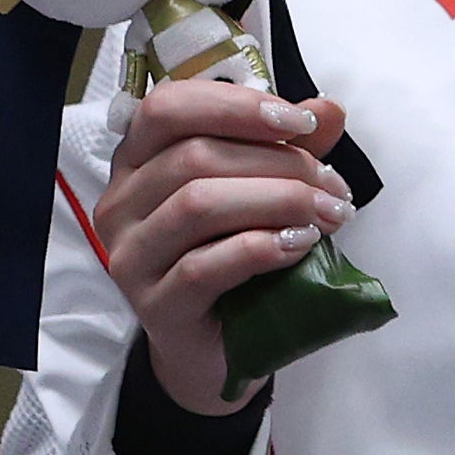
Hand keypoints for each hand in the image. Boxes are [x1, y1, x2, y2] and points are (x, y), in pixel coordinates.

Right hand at [89, 80, 353, 414]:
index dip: (236, 105)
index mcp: (139, 159)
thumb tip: (328, 109)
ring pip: (198, 205)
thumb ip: (289, 149)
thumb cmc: (235, 259)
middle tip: (332, 187)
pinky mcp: (154, 306)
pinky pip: (204, 266)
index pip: (169, 106)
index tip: (301, 122)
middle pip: (194, 156)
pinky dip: (260, 248)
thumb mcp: (264, 192)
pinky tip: (298, 247)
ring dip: (278, 202)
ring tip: (327, 216)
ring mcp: (131, 256)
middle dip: (279, 163)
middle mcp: (121, 202)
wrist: (220, 348)